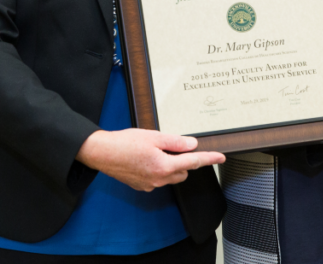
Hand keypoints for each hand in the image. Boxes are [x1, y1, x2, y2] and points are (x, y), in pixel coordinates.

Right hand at [75, 128, 224, 191]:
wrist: (102, 153)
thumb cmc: (124, 142)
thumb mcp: (153, 137)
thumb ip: (175, 142)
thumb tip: (192, 145)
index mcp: (164, 165)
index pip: (193, 162)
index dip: (209, 158)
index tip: (221, 157)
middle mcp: (159, 179)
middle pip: (183, 172)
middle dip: (183, 160)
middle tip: (169, 146)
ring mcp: (150, 185)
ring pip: (171, 176)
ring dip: (170, 166)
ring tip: (154, 151)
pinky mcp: (141, 186)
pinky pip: (158, 179)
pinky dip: (158, 170)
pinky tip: (144, 159)